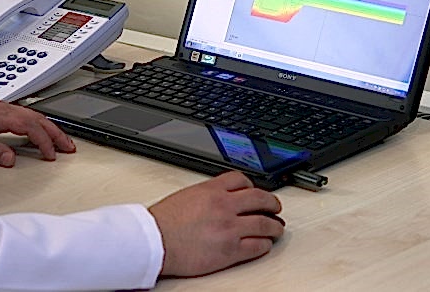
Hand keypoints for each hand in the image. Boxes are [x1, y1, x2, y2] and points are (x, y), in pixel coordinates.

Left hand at [0, 97, 74, 166]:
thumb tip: (11, 159)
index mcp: (1, 116)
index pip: (32, 128)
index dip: (45, 142)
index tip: (52, 155)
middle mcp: (6, 109)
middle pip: (40, 119)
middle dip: (57, 134)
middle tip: (69, 147)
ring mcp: (5, 108)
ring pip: (36, 116)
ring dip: (51, 128)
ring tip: (61, 141)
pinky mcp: (2, 111)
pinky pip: (28, 115)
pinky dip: (40, 124)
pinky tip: (41, 131)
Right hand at [148, 171, 284, 276]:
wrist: (153, 242)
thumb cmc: (162, 222)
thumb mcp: (186, 196)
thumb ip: (206, 195)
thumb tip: (217, 198)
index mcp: (212, 190)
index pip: (241, 180)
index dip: (252, 186)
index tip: (255, 191)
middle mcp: (224, 205)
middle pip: (260, 198)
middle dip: (272, 203)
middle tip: (275, 207)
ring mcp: (229, 227)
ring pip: (265, 223)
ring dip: (274, 225)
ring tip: (276, 228)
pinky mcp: (230, 250)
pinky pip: (257, 245)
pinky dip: (265, 244)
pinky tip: (265, 244)